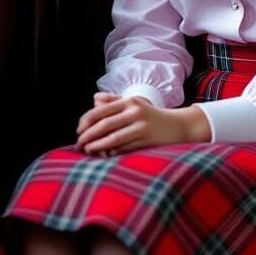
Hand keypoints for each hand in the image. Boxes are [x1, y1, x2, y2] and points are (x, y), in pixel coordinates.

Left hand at [76, 92, 191, 154]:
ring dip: (98, 145)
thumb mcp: (134, 104)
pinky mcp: (147, 141)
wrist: (177, 126)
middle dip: (89, 135)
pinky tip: (104, 154)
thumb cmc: (150, 115)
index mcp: (129, 101)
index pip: (101, 110)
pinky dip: (112, 152)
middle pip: (105, 124)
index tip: (78, 130)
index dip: (86, 121)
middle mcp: (135, 112)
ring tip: (88, 150)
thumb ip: (114, 101)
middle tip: (79, 143)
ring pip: (114, 138)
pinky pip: (125, 148)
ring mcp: (142, 127)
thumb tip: (94, 100)